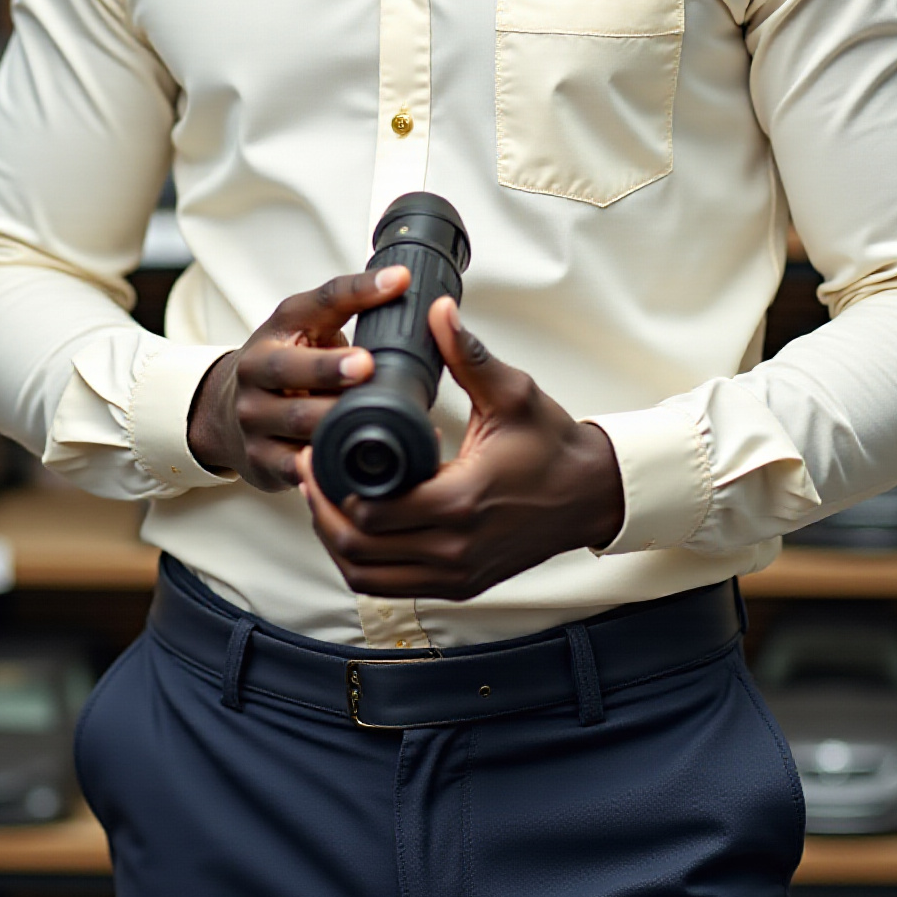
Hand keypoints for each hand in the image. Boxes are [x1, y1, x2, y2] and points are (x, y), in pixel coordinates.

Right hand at [187, 264, 409, 490]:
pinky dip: (319, 466)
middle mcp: (256, 371)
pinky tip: (343, 463)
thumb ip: (349, 306)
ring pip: (295, 420)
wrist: (227, 410)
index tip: (397, 281)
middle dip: (328, 368)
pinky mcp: (261, 459)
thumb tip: (401, 284)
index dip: (359, 292)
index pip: (319, 303)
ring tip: (368, 417)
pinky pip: (294, 467)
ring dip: (333, 419)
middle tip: (365, 365)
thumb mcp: (307, 327)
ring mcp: (254, 417)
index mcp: (277, 331)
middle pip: (289, 368)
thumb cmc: (283, 363)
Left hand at [298, 299, 625, 599]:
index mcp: (461, 501)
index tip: (316, 451)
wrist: (588, 493)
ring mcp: (457, 573)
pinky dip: (363, 563)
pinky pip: (392, 585)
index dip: (331, 486)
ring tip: (323, 499)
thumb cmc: (551, 444)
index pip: (372, 512)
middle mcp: (455, 548)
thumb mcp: (513, 392)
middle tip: (308, 472)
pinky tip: (356, 527)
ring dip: (336, 542)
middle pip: (359, 549)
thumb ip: (469, 354)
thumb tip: (440, 312)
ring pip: (368, 576)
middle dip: (322, 511)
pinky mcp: (460, 584)